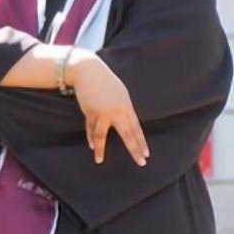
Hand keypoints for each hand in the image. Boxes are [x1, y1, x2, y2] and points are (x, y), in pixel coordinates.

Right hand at [69, 51, 148, 165]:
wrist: (87, 71)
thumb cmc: (104, 81)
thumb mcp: (120, 94)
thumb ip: (123, 108)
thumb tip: (126, 122)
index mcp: (127, 106)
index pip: (136, 128)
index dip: (141, 142)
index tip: (146, 155)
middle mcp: (117, 111)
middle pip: (127, 134)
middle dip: (134, 149)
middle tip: (141, 162)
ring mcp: (102, 112)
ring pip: (102, 135)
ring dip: (100, 149)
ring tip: (99, 160)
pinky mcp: (90, 111)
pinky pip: (90, 128)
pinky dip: (90, 137)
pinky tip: (91, 146)